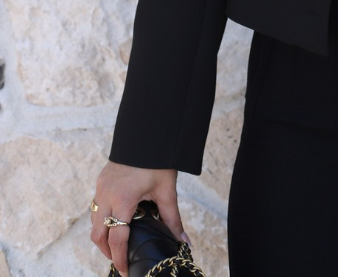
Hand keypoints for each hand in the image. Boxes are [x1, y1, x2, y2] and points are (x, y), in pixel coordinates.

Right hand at [90, 162, 186, 276]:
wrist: (148, 132)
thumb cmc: (158, 160)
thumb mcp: (166, 190)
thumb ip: (172, 219)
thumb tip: (183, 242)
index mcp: (123, 199)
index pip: (117, 239)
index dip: (120, 259)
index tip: (125, 272)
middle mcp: (107, 195)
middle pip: (98, 235)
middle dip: (108, 252)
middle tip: (121, 261)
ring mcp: (101, 188)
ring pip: (94, 222)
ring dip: (103, 237)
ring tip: (119, 245)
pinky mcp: (101, 181)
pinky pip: (97, 208)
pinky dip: (103, 221)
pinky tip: (117, 222)